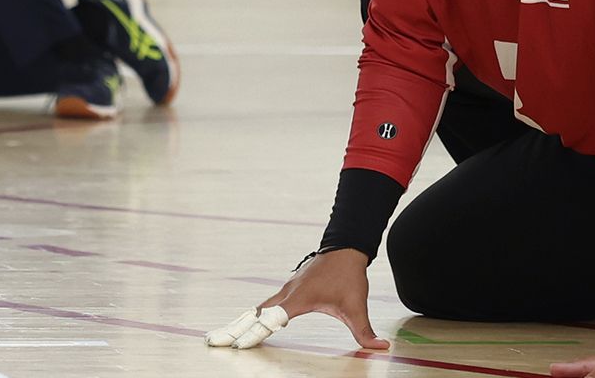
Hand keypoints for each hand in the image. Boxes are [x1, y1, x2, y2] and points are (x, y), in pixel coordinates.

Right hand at [206, 248, 387, 350]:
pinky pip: (267, 303)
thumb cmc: (349, 276)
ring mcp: (285, 289)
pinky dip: (255, 313)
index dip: (254, 332)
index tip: (237, 344)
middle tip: (215, 340)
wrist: (345, 247)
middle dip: (236, 327)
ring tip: (224, 335)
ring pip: (259, 307)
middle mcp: (286, 293)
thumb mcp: (357, 307)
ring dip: (243, 321)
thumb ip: (364, 330)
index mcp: (297, 300)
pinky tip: (248, 322)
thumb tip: (380, 347)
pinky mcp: (288, 288)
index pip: (270, 320)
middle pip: (256, 313)